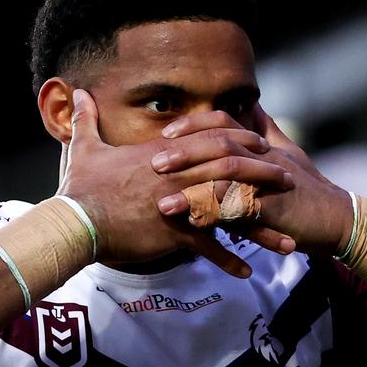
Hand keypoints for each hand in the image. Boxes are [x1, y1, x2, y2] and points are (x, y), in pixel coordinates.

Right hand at [58, 90, 291, 277]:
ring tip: (286, 239)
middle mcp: (180, 176)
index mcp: (166, 155)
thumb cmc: (79, 188)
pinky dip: (228, 262)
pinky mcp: (174, 232)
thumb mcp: (84, 149)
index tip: (260, 144)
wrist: (75, 221)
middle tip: (290, 180)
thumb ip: (86, 121)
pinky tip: (247, 273)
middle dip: (265, 175)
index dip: (240, 141)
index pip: (212, 140)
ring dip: (261, 226)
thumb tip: (77, 93)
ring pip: (231, 211)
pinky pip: (208, 249)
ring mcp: (181, 204)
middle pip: (233, 170)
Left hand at [154, 105, 352, 255]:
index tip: (166, 133)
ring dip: (191, 190)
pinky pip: (238, 210)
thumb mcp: (286, 155)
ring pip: (225, 177)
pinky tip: (192, 226)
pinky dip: (214, 217)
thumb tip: (249, 107)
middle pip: (218, 144)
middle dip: (183, 153)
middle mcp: (263, 157)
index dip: (193, 124)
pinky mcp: (273, 209)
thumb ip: (264, 131)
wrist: (338, 220)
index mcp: (261, 145)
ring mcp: (269, 182)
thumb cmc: (308, 190)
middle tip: (153, 164)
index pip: (223, 122)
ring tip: (163, 204)